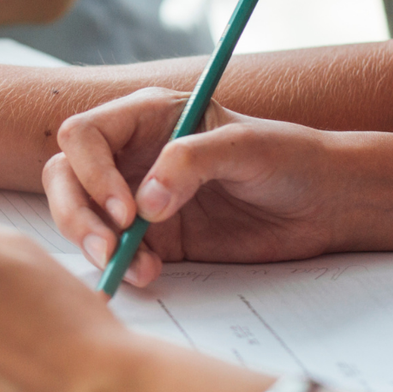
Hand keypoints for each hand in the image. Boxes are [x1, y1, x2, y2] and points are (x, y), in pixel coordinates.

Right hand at [46, 95, 345, 286]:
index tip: (126, 208)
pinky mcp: (155, 238)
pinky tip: (150, 275)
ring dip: (94, 244)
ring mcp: (139, 197)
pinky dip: (123, 266)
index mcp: (147, 117)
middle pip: (66, 177)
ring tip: (131, 267)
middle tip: (107, 247)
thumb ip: (190, 162)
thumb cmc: (290, 157)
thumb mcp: (245, 148)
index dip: (92, 172)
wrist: (326, 203)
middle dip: (76, 213)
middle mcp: (133, 154)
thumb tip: (144, 204)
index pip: (84, 135)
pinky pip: (117, 251)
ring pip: (81, 216)